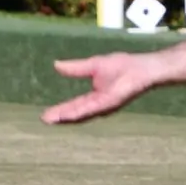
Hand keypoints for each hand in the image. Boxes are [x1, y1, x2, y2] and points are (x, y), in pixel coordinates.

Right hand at [41, 52, 158, 123]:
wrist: (142, 68)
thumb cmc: (123, 66)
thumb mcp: (93, 65)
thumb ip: (76, 68)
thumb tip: (56, 65)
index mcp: (94, 97)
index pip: (74, 106)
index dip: (60, 110)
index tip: (45, 115)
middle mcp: (98, 105)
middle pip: (75, 113)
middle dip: (60, 117)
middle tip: (43, 120)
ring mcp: (104, 106)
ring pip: (81, 115)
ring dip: (65, 117)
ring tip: (50, 120)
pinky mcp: (109, 103)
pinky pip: (91, 109)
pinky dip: (78, 113)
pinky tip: (67, 116)